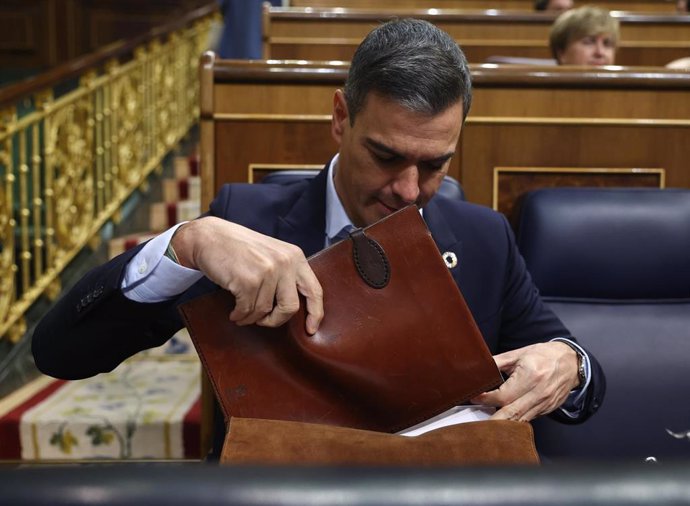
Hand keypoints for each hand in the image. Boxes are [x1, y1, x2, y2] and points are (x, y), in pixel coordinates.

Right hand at [172, 217, 323, 333]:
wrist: (210, 236)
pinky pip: (248, 311)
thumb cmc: (239, 248)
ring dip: (251, 317)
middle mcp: (285, 262)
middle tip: (263, 321)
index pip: (314, 290)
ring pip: (265, 311)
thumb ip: (287, 274)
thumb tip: (295, 308)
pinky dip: (240, 316)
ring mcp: (267, 271)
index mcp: (295, 256)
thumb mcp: (272, 254)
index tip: (311, 329)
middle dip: (276, 320)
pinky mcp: (248, 281)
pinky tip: (234, 312)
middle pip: (291, 307)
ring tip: (241, 312)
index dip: (315, 313)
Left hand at [471, 342, 579, 420]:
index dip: (487, 398)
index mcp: (530, 376)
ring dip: (503, 425)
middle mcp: (539, 392)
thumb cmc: (544, 355)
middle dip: (493, 421)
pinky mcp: (548, 409)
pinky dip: (516, 422)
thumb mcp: (519, 354)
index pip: (504, 395)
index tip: (474, 397)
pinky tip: (504, 422)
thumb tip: (480, 369)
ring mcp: (545, 403)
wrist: (571, 362)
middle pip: (512, 413)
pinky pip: (529, 419)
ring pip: (520, 420)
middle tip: (477, 424)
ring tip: (487, 427)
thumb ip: (498, 362)